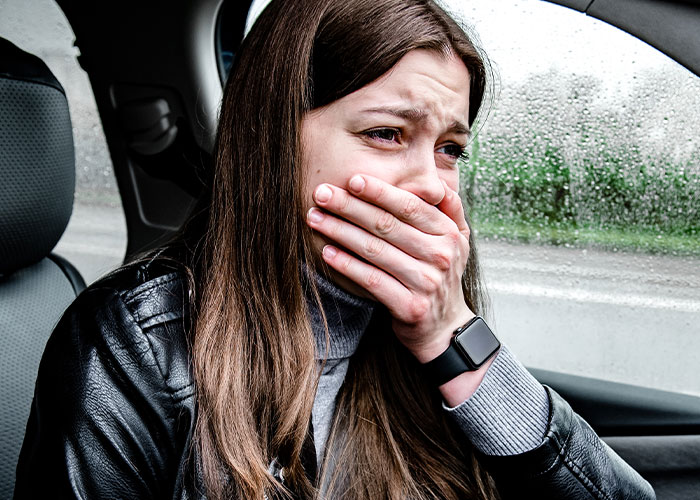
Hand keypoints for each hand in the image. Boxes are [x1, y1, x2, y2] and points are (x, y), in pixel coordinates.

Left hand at [306, 174, 474, 362]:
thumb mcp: (458, 239)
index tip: (351, 179)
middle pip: (387, 225)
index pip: (409, 206)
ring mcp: (426, 282)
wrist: (445, 326)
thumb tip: (435, 181)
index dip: (379, 191)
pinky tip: (327, 253)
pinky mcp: (409, 306)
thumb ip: (450, 207)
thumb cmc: (441, 273)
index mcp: (449, 233)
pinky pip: (371, 280)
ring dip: (340, 231)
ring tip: (315, 218)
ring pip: (375, 250)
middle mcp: (440, 256)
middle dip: (349, 206)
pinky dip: (347, 265)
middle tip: (321, 194)